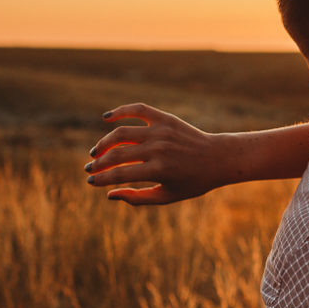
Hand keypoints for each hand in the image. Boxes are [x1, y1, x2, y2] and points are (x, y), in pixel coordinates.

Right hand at [85, 103, 226, 205]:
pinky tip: (106, 117)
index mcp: (159, 170)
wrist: (219, 158)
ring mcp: (161, 132)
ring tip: (96, 151)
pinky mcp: (165, 119)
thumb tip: (110, 195)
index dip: (101, 179)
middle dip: (98, 163)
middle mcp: (158, 149)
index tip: (90, 182)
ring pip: (121, 133)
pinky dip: (120, 111)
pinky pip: (138, 109)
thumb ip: (138, 198)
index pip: (119, 174)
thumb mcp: (168, 196)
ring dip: (104, 142)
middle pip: (117, 154)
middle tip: (89, 168)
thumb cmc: (193, 182)